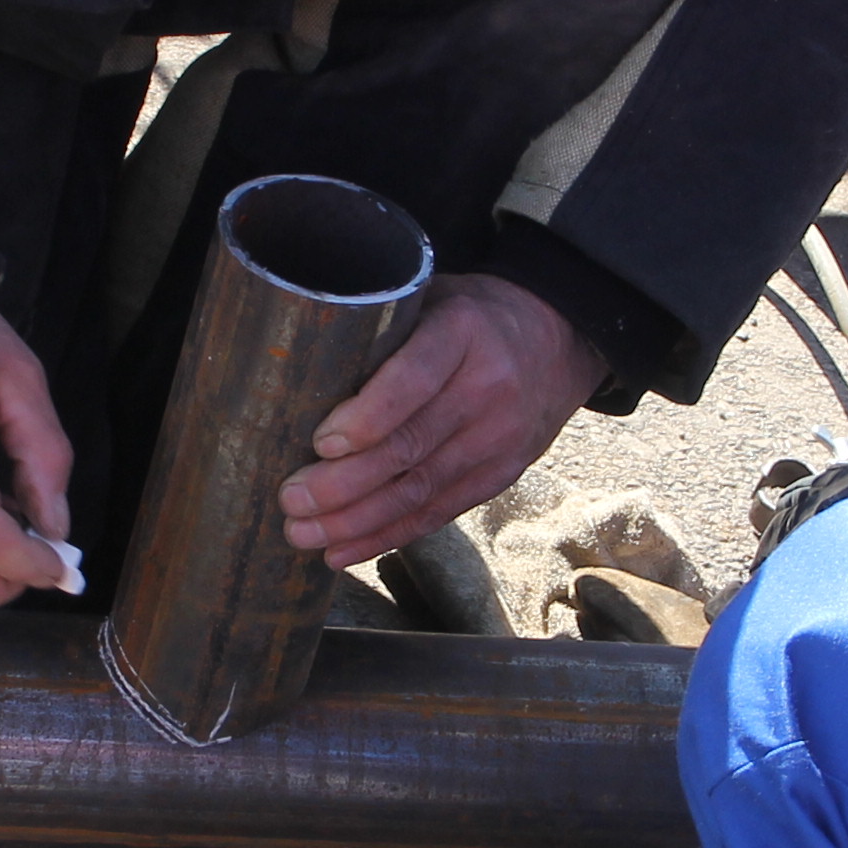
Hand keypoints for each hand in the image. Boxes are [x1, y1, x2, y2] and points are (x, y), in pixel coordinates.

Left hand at [280, 272, 602, 570]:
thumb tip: (297, 370)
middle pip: (409, 447)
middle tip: (290, 500)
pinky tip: (342, 549)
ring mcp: (499, 437)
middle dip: (342, 484)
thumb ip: (383, 329)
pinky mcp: (501, 474)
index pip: (415, 380)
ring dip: (355, 520)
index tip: (321, 443)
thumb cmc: (469, 318)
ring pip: (419, 490)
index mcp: (464, 332)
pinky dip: (387, 535)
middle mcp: (488, 388)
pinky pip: (438, 513)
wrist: (557, 339)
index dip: (367, 417)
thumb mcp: (433, 298)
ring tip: (302, 533)